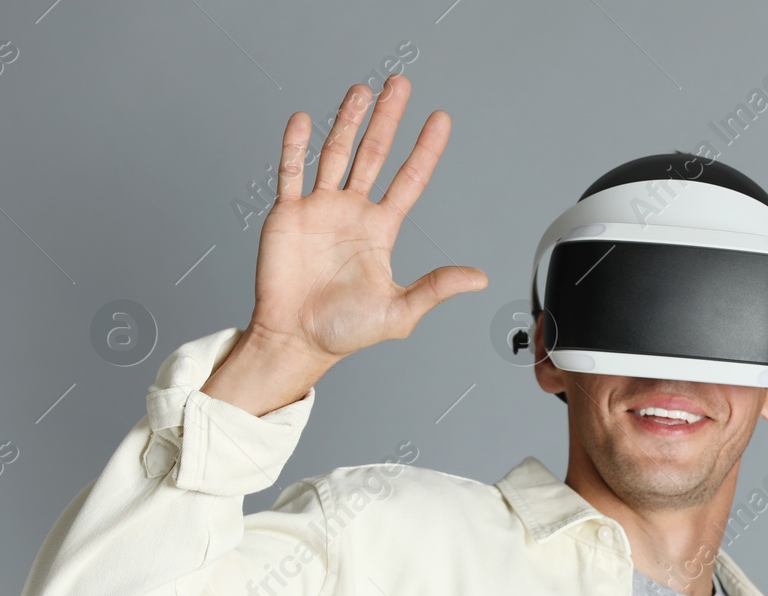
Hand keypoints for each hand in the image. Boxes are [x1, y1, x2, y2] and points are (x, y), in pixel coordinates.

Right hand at [249, 75, 486, 364]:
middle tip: (400, 85)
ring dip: (347, 121)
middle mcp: (352, 212)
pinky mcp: (288, 214)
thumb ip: (437, 288)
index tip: (440, 119)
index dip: (425, 150)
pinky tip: (304, 119)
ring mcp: (319, 209)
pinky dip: (295, 146)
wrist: (297, 339)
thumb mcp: (400, 311)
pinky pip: (291, 172)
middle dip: (388, 119)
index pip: (409, 180)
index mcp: (380, 230)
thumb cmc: (345, 331)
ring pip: (336, 153)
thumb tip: (479, 278)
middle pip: (374, 154)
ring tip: (361, 91)